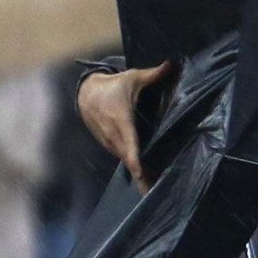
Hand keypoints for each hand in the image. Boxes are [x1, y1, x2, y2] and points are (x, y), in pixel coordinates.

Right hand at [78, 61, 172, 192]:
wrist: (86, 93)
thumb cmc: (113, 85)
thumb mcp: (132, 78)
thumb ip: (153, 74)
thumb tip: (171, 64)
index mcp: (121, 120)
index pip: (130, 143)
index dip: (135, 160)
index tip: (141, 174)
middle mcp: (114, 134)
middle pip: (128, 159)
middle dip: (140, 177)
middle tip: (152, 193)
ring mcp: (109, 141)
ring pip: (125, 160)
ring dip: (137, 174)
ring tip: (150, 190)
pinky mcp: (108, 144)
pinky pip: (122, 156)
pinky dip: (132, 166)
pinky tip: (144, 178)